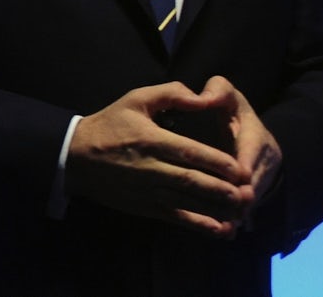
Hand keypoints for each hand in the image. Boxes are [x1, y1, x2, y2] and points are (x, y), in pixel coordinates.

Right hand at [65, 81, 251, 237]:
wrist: (74, 156)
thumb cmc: (109, 124)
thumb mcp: (135, 99)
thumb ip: (171, 94)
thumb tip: (202, 97)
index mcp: (151, 139)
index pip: (190, 152)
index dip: (218, 163)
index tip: (241, 169)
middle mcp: (150, 167)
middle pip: (193, 181)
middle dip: (223, 190)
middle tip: (249, 194)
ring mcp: (147, 190)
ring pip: (187, 202)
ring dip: (216, 209)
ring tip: (241, 212)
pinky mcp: (144, 206)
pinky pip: (175, 218)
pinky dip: (198, 225)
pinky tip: (219, 229)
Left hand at [201, 74, 283, 213]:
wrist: (249, 132)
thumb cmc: (230, 110)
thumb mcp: (227, 96)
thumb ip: (218, 91)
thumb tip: (204, 97)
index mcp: (258, 136)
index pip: (254, 150)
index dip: (247, 164)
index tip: (241, 177)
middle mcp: (266, 160)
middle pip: (257, 181)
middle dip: (244, 195)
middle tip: (231, 209)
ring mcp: (264, 178)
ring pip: (254, 197)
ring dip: (240, 210)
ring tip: (225, 225)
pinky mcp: (256, 191)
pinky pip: (249, 207)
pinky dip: (238, 217)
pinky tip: (224, 231)